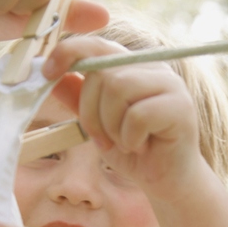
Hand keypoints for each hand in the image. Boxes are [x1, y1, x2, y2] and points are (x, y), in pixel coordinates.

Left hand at [42, 37, 206, 201]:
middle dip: (91, 112)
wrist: (167, 181)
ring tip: (125, 142)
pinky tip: (142, 147)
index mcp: (132, 66)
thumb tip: (50, 75)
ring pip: (118, 88)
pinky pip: (138, 115)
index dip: (68, 53)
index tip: (47, 73)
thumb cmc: (134, 151)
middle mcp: (153, 67)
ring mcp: (169, 84)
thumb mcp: (97, 123)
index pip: (96, 45)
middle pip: (102, 73)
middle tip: (103, 139)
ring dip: (112, 126)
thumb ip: (77, 98)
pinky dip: (131, 138)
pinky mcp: (181, 106)